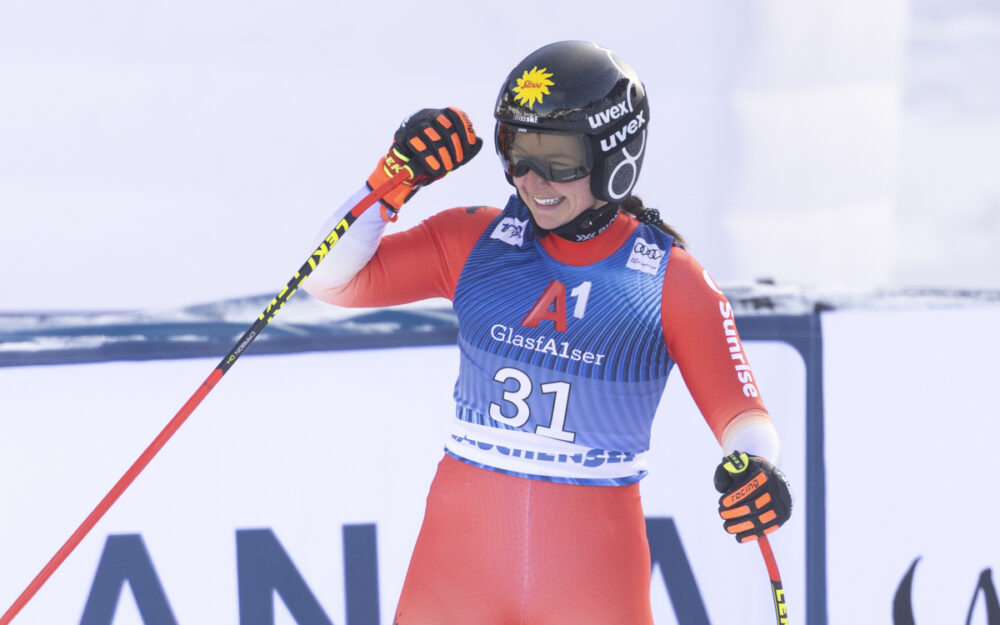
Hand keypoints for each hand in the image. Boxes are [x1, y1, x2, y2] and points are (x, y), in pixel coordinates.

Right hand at [367, 107, 482, 217]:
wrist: (407, 156)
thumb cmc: (433, 150)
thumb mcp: (451, 147)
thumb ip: (466, 146)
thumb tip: (480, 142)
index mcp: (442, 114)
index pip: (457, 116)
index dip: (466, 131)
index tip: (471, 146)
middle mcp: (429, 115)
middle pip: (446, 128)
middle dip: (454, 148)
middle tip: (457, 163)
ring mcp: (416, 124)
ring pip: (432, 136)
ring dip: (442, 154)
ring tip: (447, 168)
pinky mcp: (405, 135)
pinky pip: (419, 146)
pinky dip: (429, 159)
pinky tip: (436, 168)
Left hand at [713, 451, 791, 542]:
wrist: (772, 479)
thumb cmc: (749, 473)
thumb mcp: (736, 465)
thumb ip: (725, 472)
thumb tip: (721, 488)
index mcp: (765, 472)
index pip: (751, 486)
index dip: (735, 496)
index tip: (721, 503)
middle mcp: (777, 488)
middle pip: (755, 505)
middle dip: (735, 512)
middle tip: (721, 513)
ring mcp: (782, 504)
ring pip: (760, 520)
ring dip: (740, 526)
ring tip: (727, 526)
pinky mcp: (783, 516)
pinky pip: (767, 528)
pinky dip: (751, 535)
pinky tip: (738, 536)